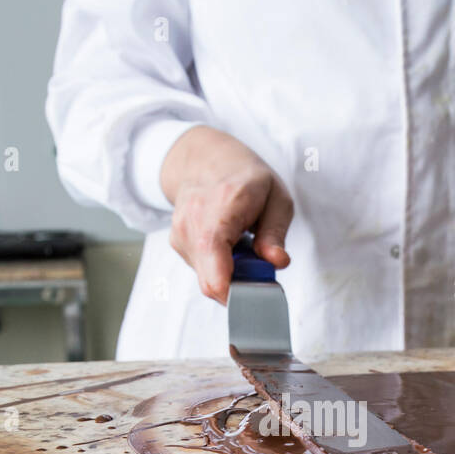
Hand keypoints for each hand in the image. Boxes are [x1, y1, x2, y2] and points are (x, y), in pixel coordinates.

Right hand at [160, 125, 292, 302]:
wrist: (206, 160)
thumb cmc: (246, 178)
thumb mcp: (276, 199)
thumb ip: (275, 234)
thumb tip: (276, 262)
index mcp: (222, 208)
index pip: (216, 267)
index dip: (235, 294)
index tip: (258, 293)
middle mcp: (193, 223)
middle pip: (211, 283)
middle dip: (239, 287)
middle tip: (259, 265)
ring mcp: (181, 234)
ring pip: (207, 280)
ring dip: (231, 275)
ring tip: (243, 247)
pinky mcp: (177, 243)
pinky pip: (202, 271)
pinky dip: (219, 267)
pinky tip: (228, 245)